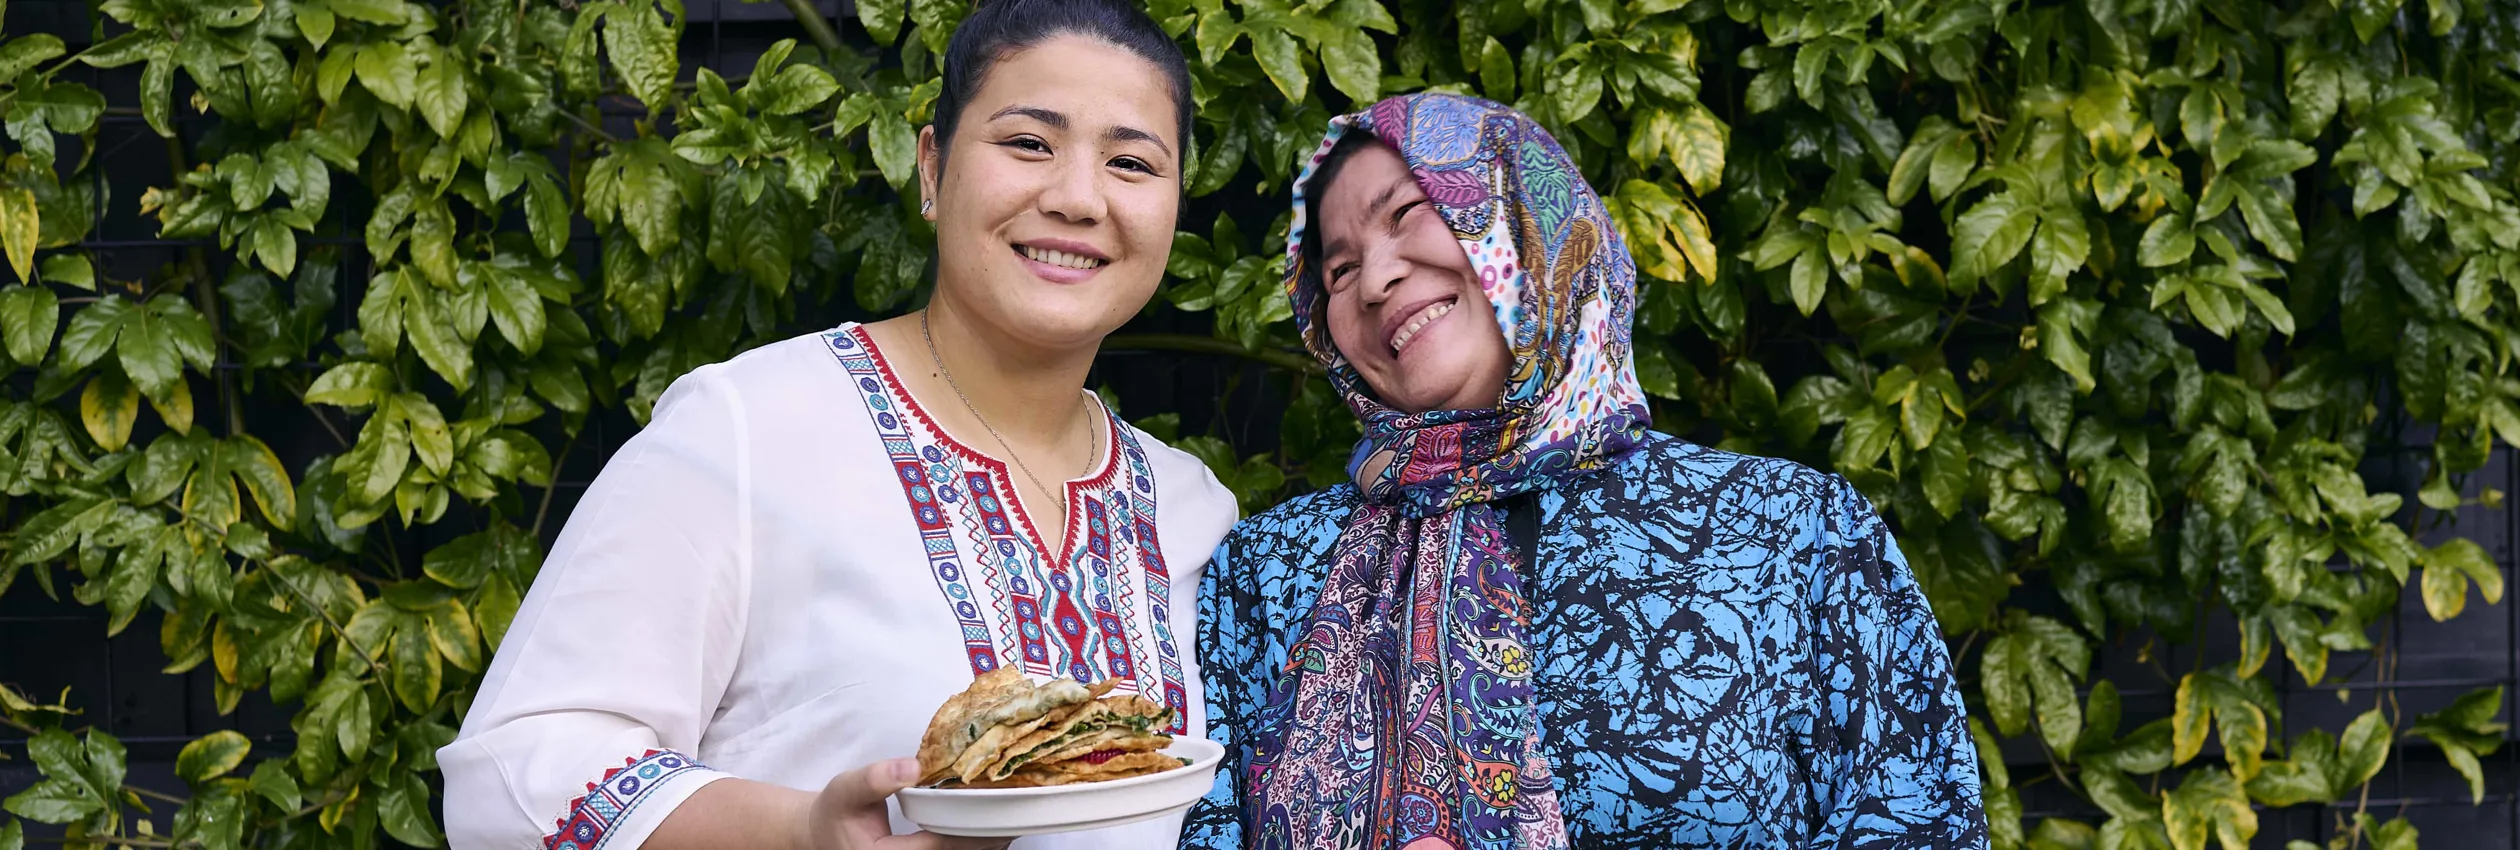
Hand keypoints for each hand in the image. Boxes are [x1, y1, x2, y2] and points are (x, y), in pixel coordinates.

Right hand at [799, 758, 1011, 849]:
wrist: (822, 833)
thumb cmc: (835, 811)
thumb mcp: (846, 789)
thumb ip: (876, 778)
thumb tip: (913, 767)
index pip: (936, 845)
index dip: (968, 828)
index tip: (995, 810)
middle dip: (985, 840)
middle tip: (1018, 819)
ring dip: (984, 845)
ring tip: (1015, 824)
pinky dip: (972, 846)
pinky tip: (993, 832)